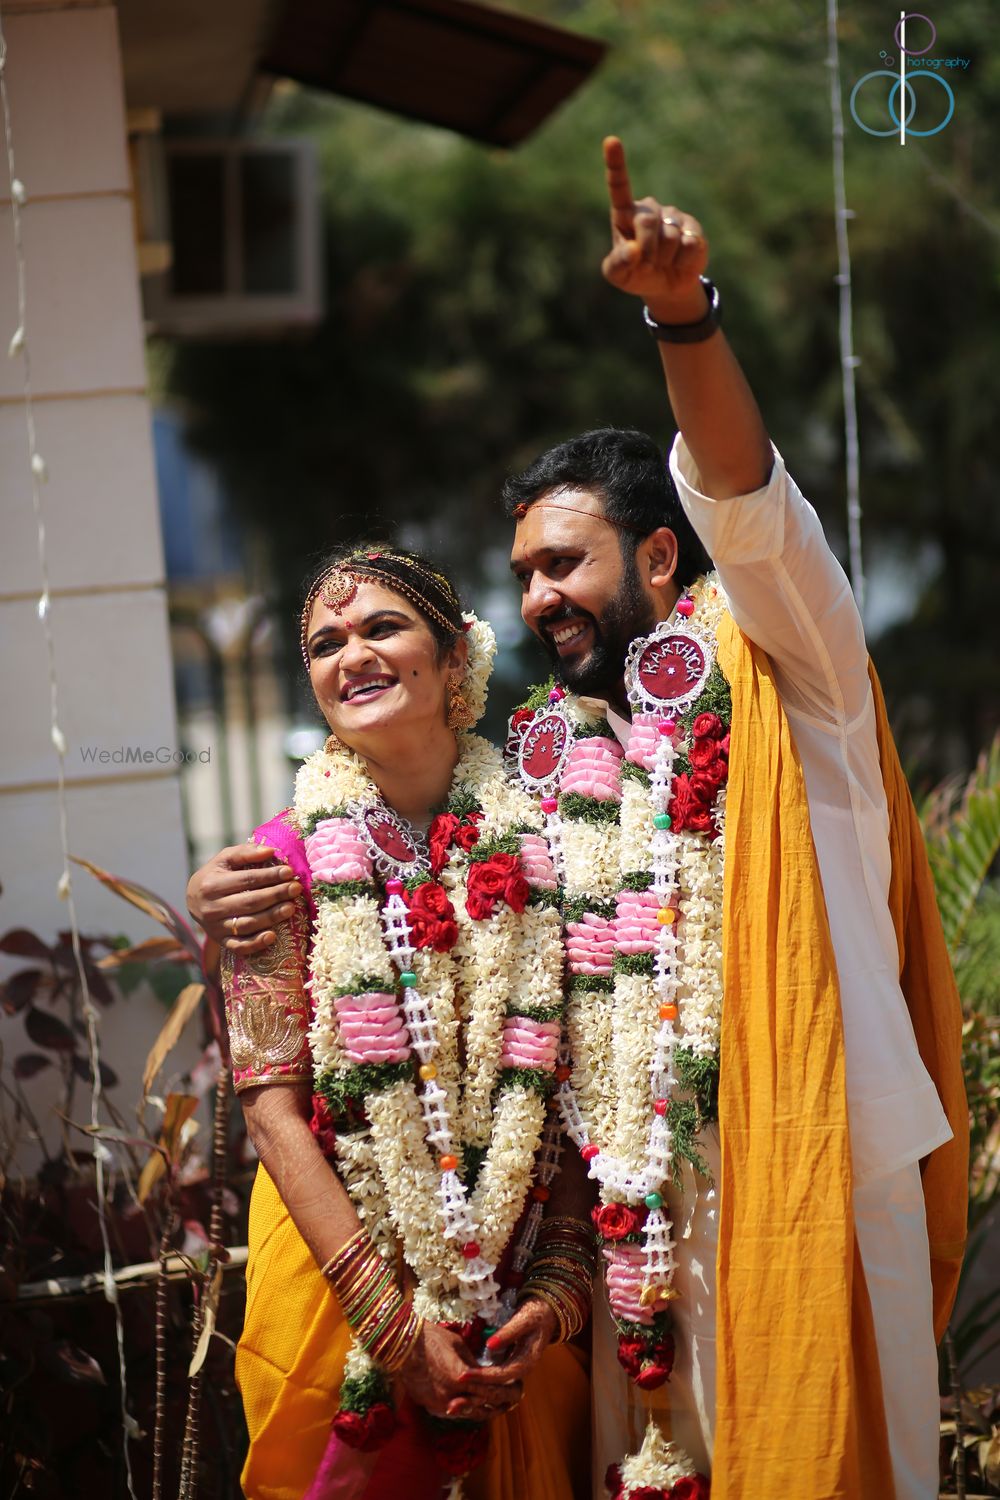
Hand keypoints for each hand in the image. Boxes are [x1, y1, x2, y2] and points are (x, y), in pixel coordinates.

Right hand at [186, 843, 301, 953]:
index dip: (269, 876)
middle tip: (295, 888)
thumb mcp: (224, 859)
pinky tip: (272, 936)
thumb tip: (270, 851)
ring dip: (271, 917)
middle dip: (276, 895)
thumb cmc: (215, 875)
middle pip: (249, 902)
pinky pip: (239, 946)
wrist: (193, 900)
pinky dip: (255, 944)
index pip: (246, 880)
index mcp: (211, 884)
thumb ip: (245, 852)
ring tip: (290, 908)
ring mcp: (215, 927)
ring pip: (247, 924)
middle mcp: (211, 907)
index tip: (289, 872)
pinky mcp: (221, 941)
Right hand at [398, 1321, 520, 1421]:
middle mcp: (454, 1396)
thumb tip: (487, 1372)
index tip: (519, 1385)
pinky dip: (471, 1410)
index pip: (493, 1389)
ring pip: (474, 1414)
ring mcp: (442, 1405)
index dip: (508, 1388)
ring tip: (503, 1403)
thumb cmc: (432, 1339)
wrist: (403, 1346)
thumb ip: (474, 1364)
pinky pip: (458, 1413)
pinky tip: (479, 1404)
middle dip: (503, 1401)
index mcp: (463, 1377)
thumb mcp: (459, 1346)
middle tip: (516, 1396)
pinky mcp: (433, 1408)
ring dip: (489, 1409)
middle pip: (486, 1405)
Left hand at [443, 1300, 557, 1420]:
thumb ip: (508, 1333)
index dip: (482, 1377)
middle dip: (476, 1389)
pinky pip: (494, 1381)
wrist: (545, 1315)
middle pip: (498, 1388)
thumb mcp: (523, 1320)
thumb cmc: (534, 1315)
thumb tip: (489, 1346)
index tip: (462, 1376)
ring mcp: (514, 1370)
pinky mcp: (508, 1367)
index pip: (502, 1375)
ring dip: (477, 1392)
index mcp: (526, 1362)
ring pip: (496, 1388)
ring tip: (456, 1395)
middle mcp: (521, 1370)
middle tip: (454, 1388)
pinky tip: (465, 1387)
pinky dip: (480, 1385)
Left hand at [601, 136, 708, 323]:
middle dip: (646, 251)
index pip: (619, 187)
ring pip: (670, 238)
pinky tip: (679, 262)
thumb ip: (617, 264)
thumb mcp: (618, 275)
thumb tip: (633, 250)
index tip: (611, 141)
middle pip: (647, 223)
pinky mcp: (694, 228)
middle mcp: (650, 209)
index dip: (615, 164)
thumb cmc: (635, 274)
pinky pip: (689, 246)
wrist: (665, 286)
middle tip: (646, 266)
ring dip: (664, 260)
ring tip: (663, 263)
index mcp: (625, 214)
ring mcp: (673, 216)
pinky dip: (682, 263)